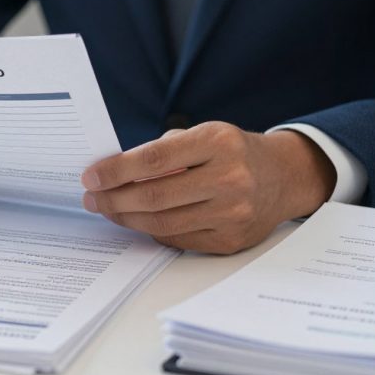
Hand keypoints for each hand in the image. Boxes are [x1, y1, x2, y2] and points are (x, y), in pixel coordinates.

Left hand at [80, 122, 335, 253]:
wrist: (283, 177)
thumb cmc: (232, 152)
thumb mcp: (203, 135)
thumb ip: (162, 151)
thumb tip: (112, 172)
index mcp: (218, 143)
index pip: (154, 159)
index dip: (116, 170)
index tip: (91, 176)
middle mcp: (230, 179)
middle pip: (155, 196)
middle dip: (113, 199)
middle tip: (91, 197)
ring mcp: (233, 213)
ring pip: (162, 223)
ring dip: (126, 217)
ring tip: (107, 208)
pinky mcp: (231, 240)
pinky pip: (178, 239)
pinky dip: (151, 230)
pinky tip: (137, 219)